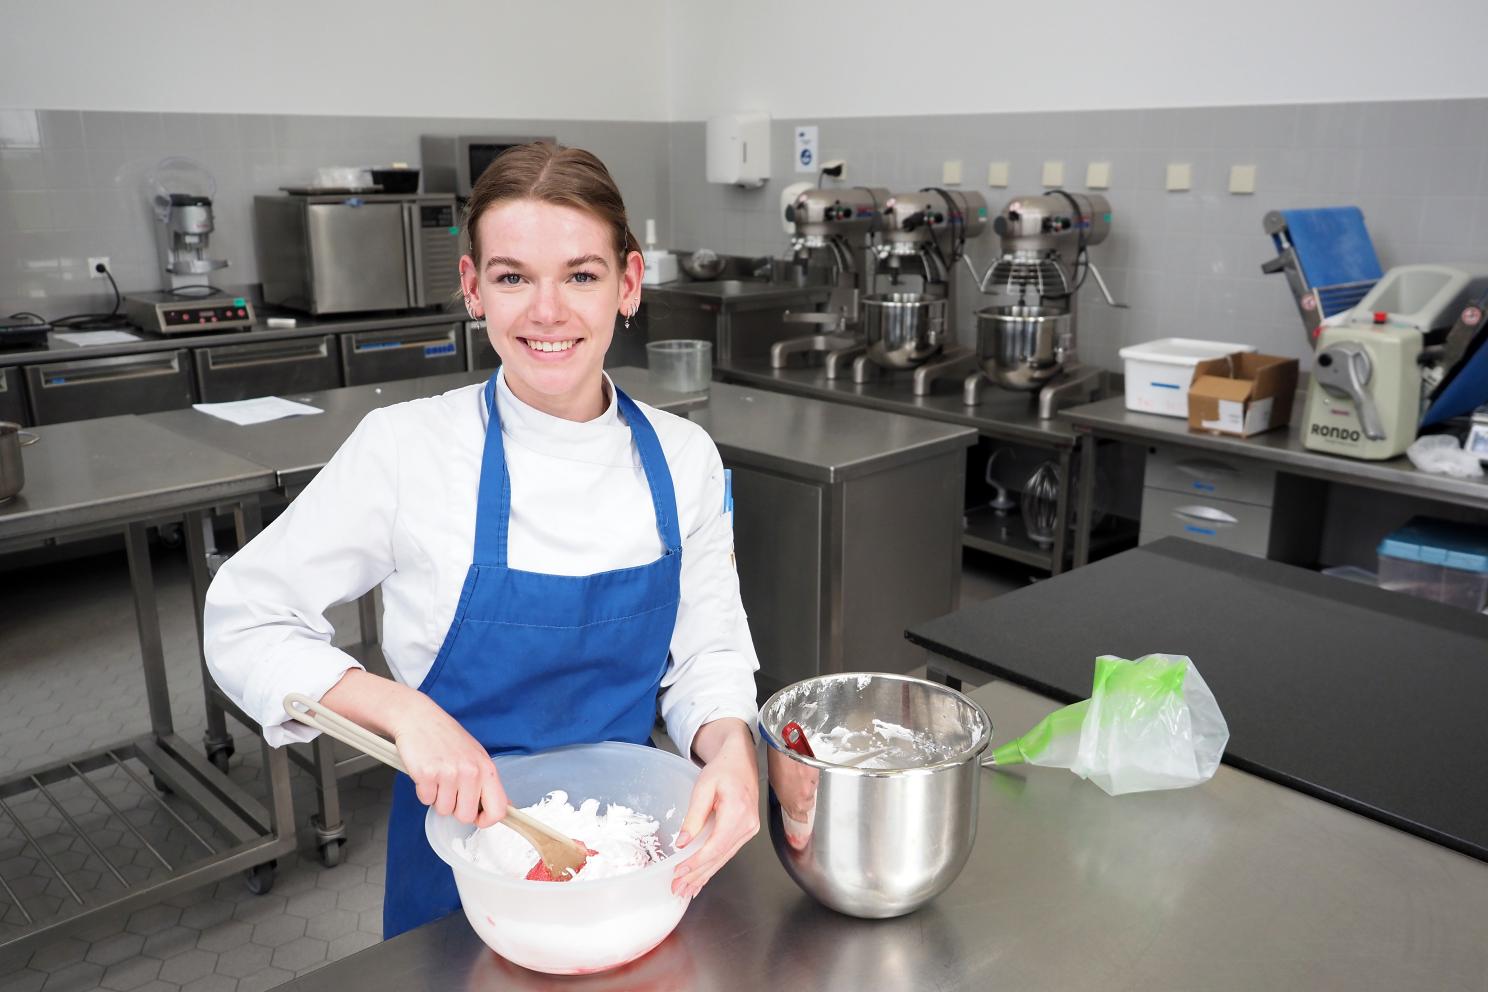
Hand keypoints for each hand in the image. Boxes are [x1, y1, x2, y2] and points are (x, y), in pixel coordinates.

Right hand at [320, 669, 506, 827]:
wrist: (418, 718)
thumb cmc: (446, 737)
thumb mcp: (475, 756)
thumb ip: (487, 782)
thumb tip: (503, 807)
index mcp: (486, 768)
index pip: (498, 809)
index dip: (486, 820)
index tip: (477, 818)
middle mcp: (471, 771)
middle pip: (466, 815)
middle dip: (455, 808)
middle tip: (449, 789)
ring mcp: (449, 773)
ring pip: (444, 810)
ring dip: (438, 798)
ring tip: (437, 776)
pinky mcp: (427, 775)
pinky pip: (426, 800)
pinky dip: (423, 791)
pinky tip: (426, 773)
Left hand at [672, 718, 758, 898]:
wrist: (741, 761)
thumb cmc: (723, 769)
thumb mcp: (703, 787)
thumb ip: (693, 816)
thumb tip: (682, 843)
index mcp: (738, 811)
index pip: (715, 845)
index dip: (696, 862)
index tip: (678, 872)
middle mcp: (748, 824)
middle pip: (719, 856)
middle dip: (696, 875)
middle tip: (676, 889)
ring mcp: (749, 830)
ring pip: (723, 858)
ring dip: (703, 875)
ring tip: (685, 889)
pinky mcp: (746, 831)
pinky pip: (727, 853)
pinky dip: (712, 867)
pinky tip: (701, 879)